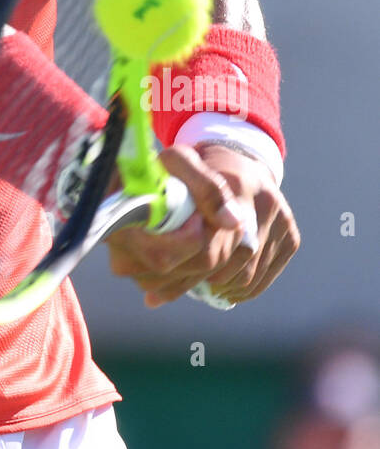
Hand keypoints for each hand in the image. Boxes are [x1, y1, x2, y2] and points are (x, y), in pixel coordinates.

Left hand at [105, 143, 298, 308]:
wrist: (241, 157)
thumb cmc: (200, 164)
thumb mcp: (179, 163)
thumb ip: (183, 189)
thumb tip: (209, 228)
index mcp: (235, 185)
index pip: (211, 243)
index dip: (183, 264)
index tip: (158, 277)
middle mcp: (265, 204)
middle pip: (227, 263)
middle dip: (194, 279)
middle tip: (162, 291)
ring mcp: (281, 223)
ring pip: (246, 276)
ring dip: (215, 288)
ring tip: (185, 287)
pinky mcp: (291, 238)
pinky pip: (262, 278)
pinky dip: (238, 289)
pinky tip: (217, 287)